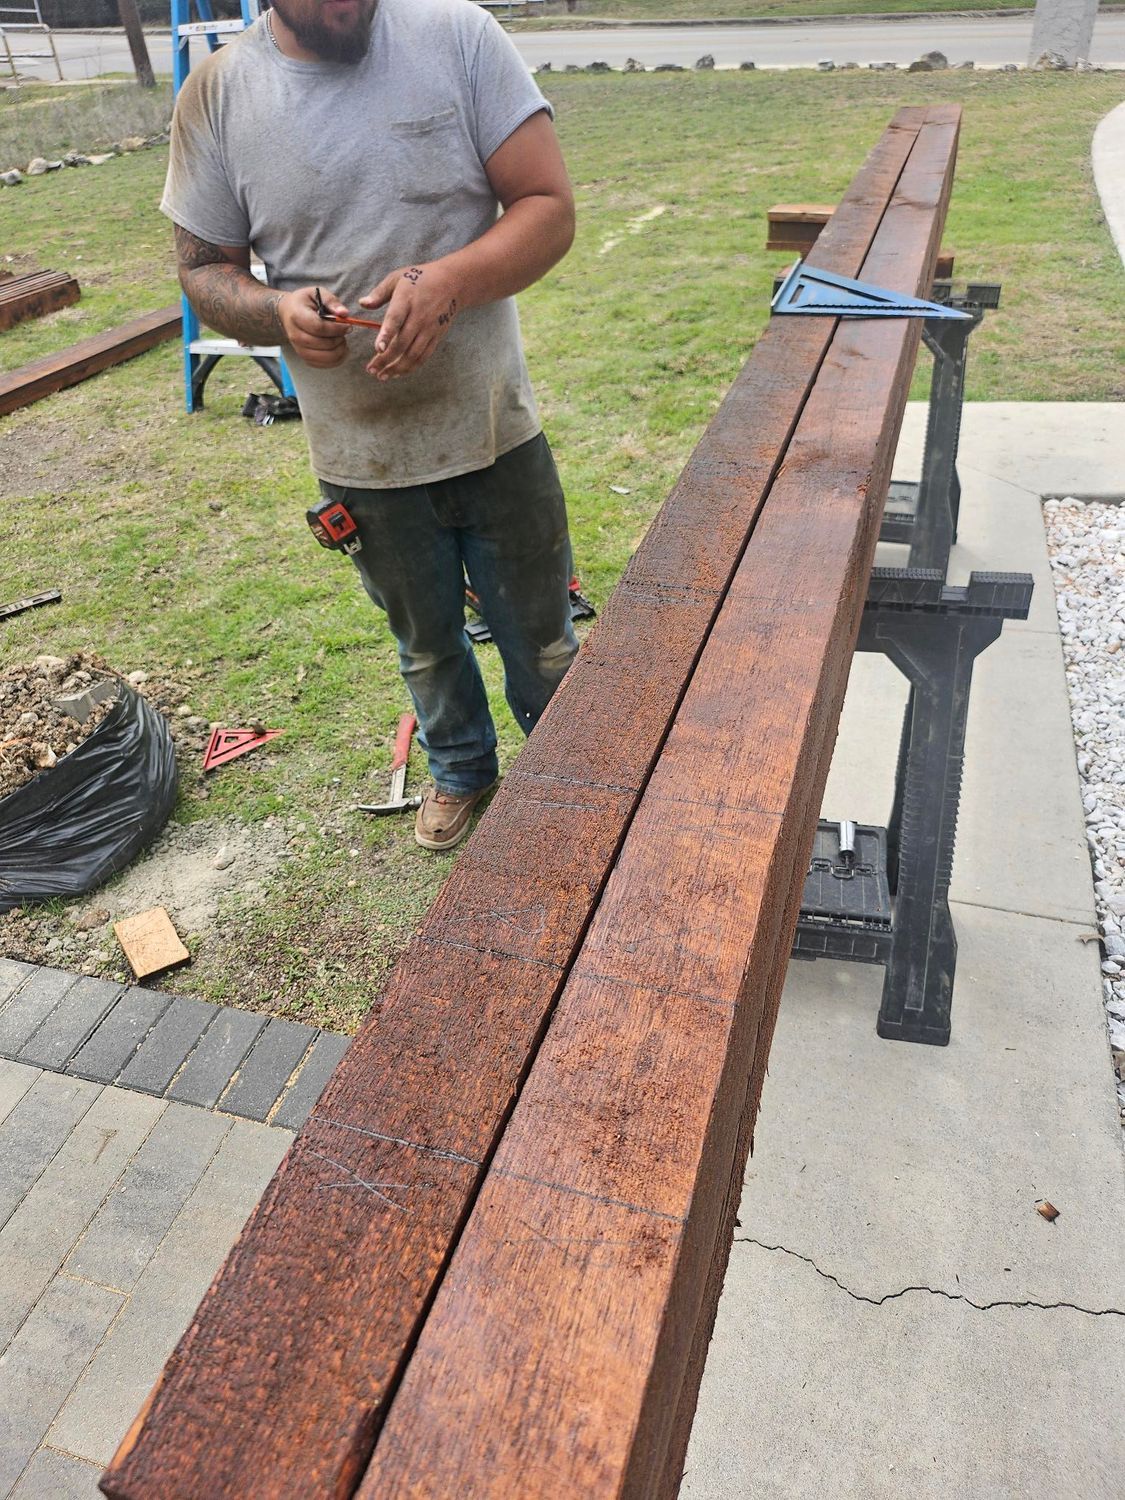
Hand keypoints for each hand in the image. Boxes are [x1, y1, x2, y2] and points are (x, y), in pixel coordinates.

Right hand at [277, 286, 349, 368]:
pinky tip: (340, 349)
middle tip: (345, 332)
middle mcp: (295, 335)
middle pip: (322, 344)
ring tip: (342, 340)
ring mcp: (299, 349)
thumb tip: (344, 313)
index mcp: (297, 316)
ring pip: (324, 357)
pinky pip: (323, 365)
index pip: (318, 327)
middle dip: (339, 339)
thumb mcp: (317, 293)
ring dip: (339, 351)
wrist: (288, 313)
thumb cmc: (305, 302)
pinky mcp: (305, 358)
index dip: (336, 328)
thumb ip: (331, 301)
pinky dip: (336, 360)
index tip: (347, 325)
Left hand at [359, 263, 459, 379]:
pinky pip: (423, 356)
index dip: (387, 334)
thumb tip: (362, 303)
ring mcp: (430, 328)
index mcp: (407, 299)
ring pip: (413, 354)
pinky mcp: (436, 336)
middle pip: (402, 343)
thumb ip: (379, 293)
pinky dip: (411, 367)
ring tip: (382, 376)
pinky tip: (398, 373)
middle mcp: (420, 316)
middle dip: (386, 359)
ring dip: (397, 368)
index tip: (378, 348)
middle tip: (371, 369)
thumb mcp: (397, 278)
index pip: (396, 319)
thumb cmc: (419, 279)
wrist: (452, 283)